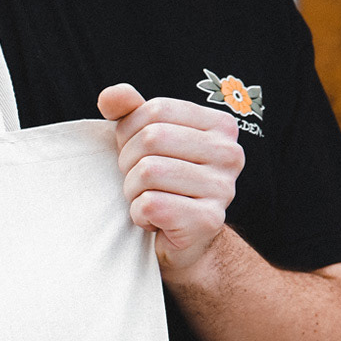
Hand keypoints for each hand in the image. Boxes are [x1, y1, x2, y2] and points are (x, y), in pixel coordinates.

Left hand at [97, 83, 244, 280]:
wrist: (183, 243)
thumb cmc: (164, 185)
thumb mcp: (146, 140)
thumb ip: (129, 112)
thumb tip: (110, 97)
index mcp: (220, 126)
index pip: (157, 109)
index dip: (130, 131)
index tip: (138, 154)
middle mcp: (230, 154)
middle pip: (152, 138)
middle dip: (129, 163)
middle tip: (140, 182)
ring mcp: (223, 188)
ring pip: (148, 172)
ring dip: (133, 191)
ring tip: (147, 200)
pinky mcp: (208, 220)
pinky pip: (151, 204)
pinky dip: (139, 214)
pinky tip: (153, 220)